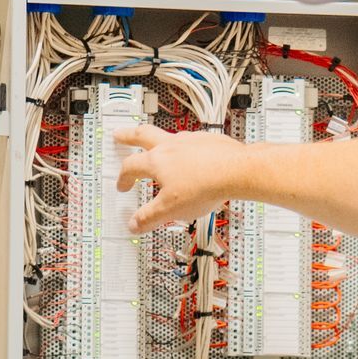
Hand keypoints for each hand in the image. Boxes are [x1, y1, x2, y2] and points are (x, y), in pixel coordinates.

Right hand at [113, 124, 245, 233]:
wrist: (238, 170)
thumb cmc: (205, 185)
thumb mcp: (171, 209)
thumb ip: (150, 217)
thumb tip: (135, 224)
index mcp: (156, 161)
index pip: (130, 167)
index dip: (123, 178)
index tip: (123, 185)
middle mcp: (171, 145)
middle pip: (142, 135)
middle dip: (128, 136)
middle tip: (119, 134)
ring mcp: (190, 140)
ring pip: (168, 135)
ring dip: (158, 139)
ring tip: (158, 144)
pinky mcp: (209, 140)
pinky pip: (191, 140)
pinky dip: (185, 146)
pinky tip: (192, 154)